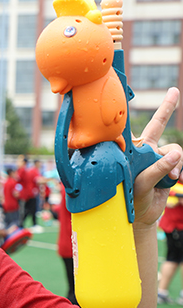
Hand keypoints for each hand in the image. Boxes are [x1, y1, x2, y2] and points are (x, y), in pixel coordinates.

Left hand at [133, 87, 182, 226]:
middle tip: (174, 92)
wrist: (141, 215)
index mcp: (128, 152)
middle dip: (167, 107)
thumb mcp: (139, 185)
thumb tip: (175, 155)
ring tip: (171, 177)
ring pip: (173, 149)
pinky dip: (179, 170)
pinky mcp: (169, 165)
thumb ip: (156, 170)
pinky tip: (174, 180)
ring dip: (174, 162)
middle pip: (157, 125)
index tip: (132, 100)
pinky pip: (179, 161)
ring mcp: (157, 157)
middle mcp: (143, 150)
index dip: (129, 112)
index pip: (130, 129)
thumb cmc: (130, 200)